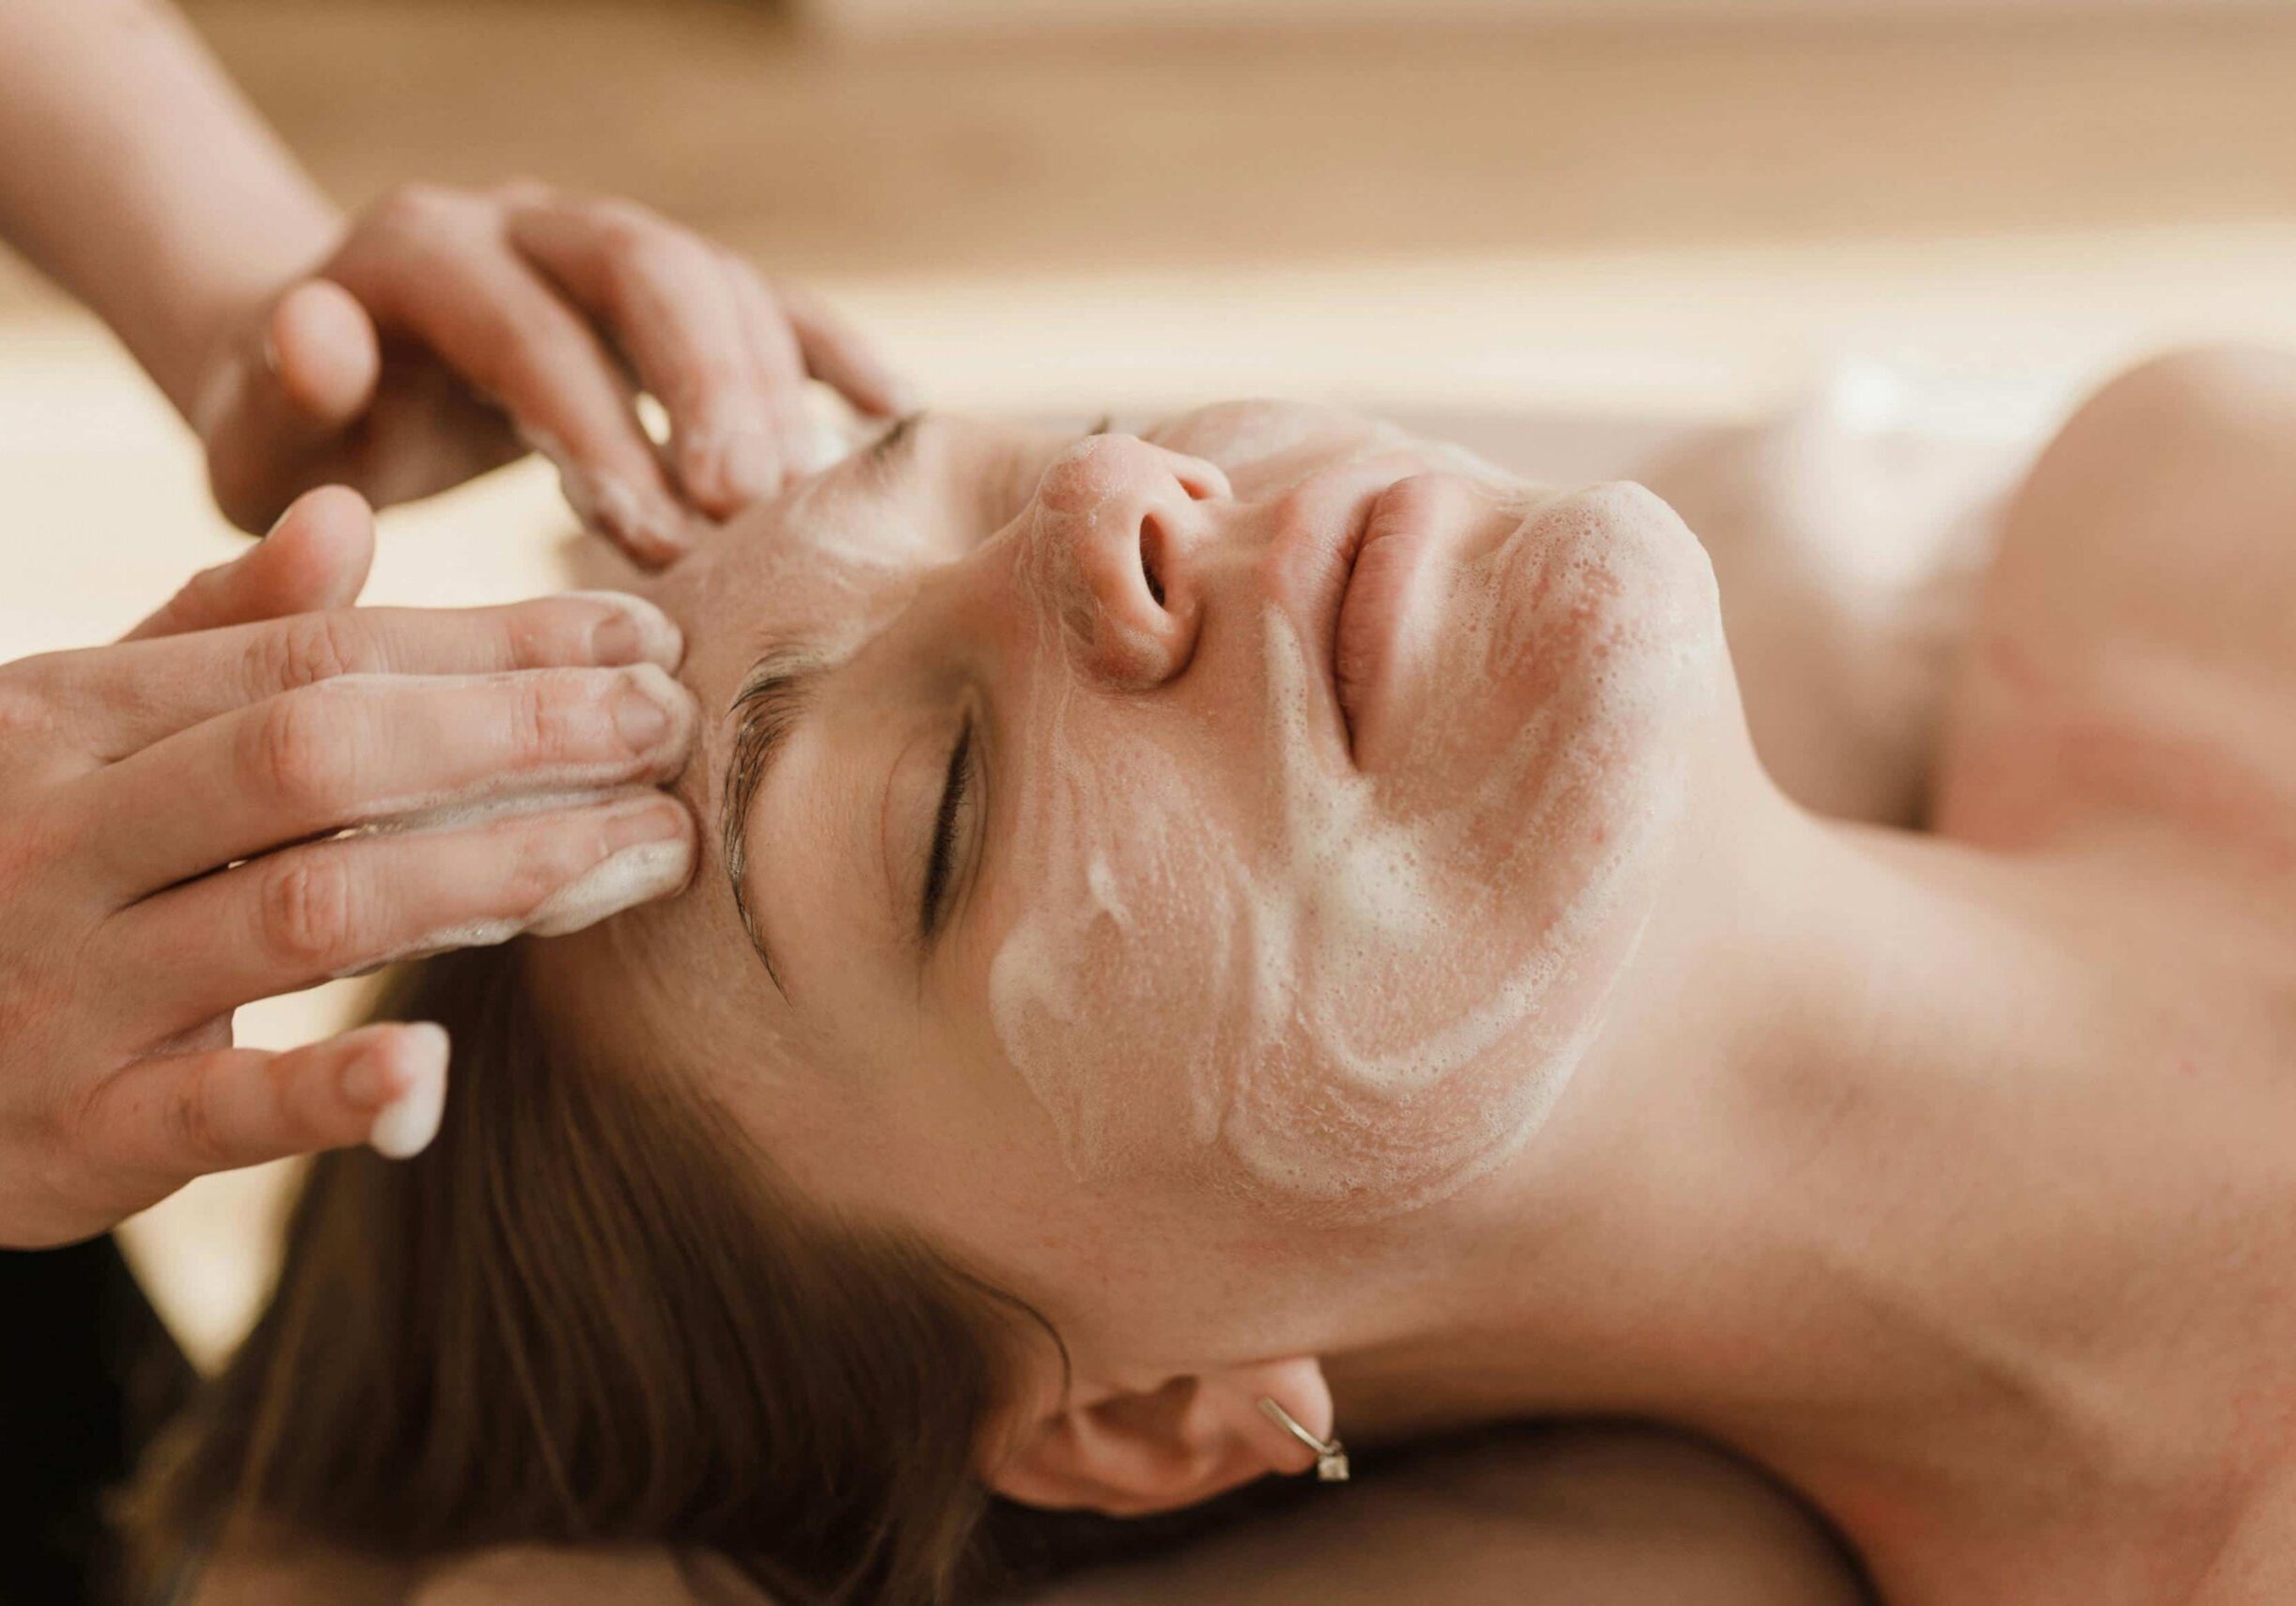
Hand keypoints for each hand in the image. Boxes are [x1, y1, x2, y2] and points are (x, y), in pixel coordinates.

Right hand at [0, 488, 700, 1246]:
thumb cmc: (5, 861)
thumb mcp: (75, 730)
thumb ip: (209, 634)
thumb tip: (345, 514)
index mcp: (70, 716)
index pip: (319, 657)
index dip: (494, 645)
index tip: (642, 640)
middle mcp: (64, 834)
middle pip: (325, 757)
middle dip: (519, 733)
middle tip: (672, 729)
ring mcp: (66, 986)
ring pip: (308, 907)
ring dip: (499, 871)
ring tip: (650, 849)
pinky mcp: (78, 1132)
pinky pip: (220, 1108)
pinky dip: (331, 1089)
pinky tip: (436, 1068)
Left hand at [192, 182, 911, 565]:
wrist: (344, 380)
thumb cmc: (308, 436)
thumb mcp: (259, 433)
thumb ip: (278, 393)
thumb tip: (326, 334)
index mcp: (422, 252)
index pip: (526, 324)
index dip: (595, 423)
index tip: (648, 536)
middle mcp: (530, 223)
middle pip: (646, 268)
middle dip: (708, 384)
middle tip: (751, 504)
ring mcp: (611, 250)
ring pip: (720, 281)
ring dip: (774, 389)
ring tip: (807, 505)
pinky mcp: (676, 296)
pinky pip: (775, 305)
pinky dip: (837, 357)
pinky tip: (897, 422)